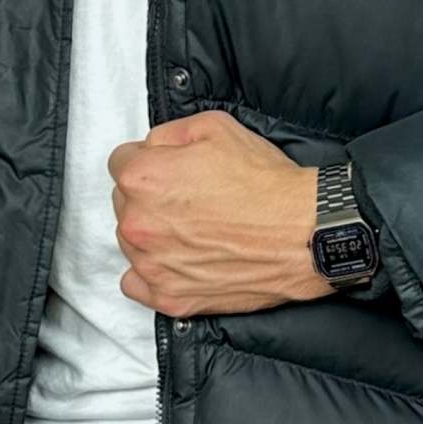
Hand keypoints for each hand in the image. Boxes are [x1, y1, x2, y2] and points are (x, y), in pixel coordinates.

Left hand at [109, 110, 331, 316]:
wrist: (302, 232)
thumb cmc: (265, 182)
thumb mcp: (215, 126)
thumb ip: (168, 133)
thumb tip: (152, 147)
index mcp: (143, 178)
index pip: (121, 162)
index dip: (149, 160)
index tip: (170, 168)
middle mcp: (138, 223)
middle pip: (124, 202)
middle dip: (150, 197)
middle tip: (190, 197)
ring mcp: (152, 265)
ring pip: (132, 241)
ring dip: (153, 233)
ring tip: (196, 228)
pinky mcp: (169, 297)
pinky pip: (137, 283)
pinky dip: (153, 272)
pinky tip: (180, 259)